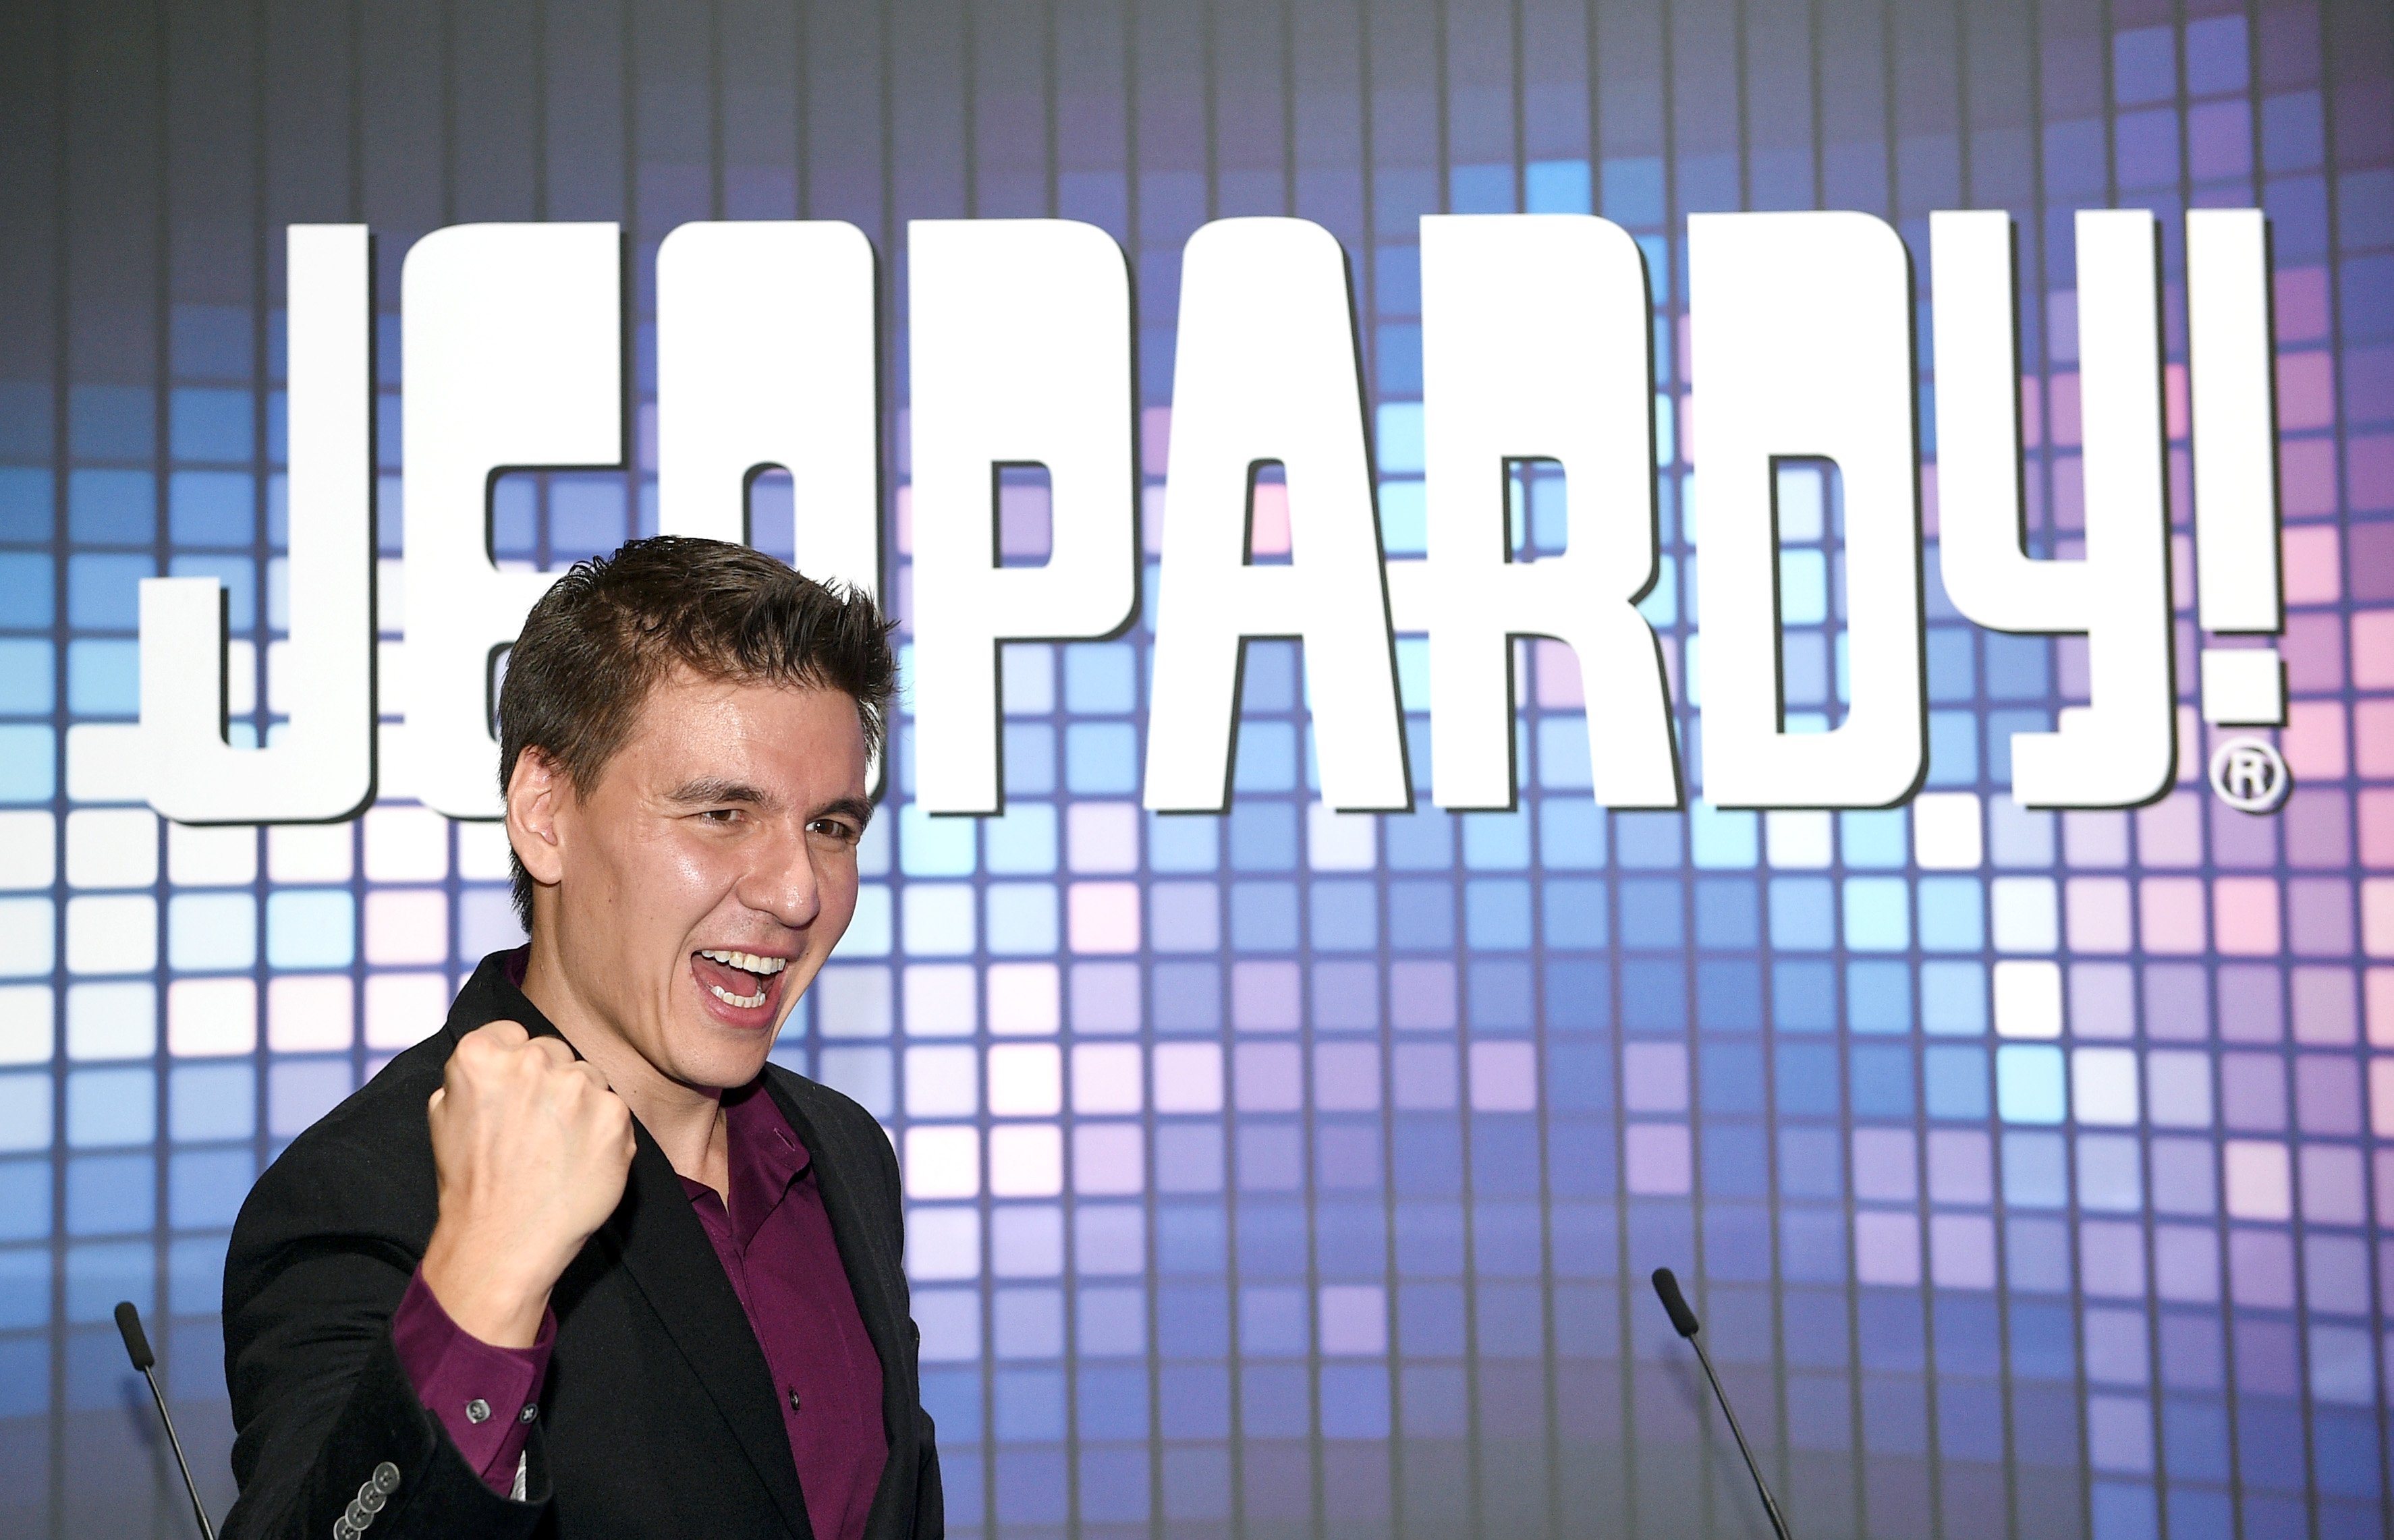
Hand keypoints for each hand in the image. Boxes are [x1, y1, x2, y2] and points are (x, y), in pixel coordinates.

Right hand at [419, 1020, 634, 1346]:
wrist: (501, 1242)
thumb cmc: (471, 1182)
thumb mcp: (443, 1113)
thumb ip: (471, 1072)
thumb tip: (499, 1049)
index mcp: (480, 1054)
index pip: (513, 1032)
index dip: (514, 1065)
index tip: (514, 1096)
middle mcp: (533, 1061)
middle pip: (556, 1051)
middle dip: (551, 1082)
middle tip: (537, 1129)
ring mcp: (578, 1086)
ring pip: (590, 1078)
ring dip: (581, 1106)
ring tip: (557, 1150)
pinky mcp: (614, 1115)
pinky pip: (615, 1110)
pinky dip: (604, 1133)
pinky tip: (580, 1161)